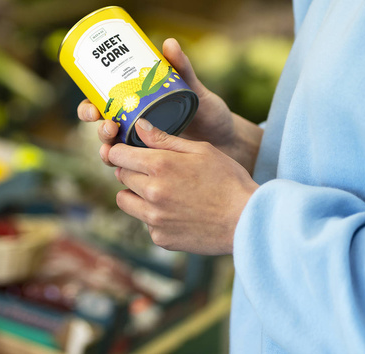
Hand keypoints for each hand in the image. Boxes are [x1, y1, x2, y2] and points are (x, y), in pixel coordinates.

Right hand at [78, 38, 262, 172]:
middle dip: (98, 129)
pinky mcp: (151, 164)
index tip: (94, 109)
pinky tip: (123, 171)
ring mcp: (141, 146)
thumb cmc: (208, 111)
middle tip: (109, 126)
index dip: (88, 108)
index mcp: (135, 104)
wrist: (227, 140)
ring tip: (113, 150)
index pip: (102, 104)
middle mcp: (132, 125)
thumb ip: (182, 68)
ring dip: (106, 150)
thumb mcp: (194, 89)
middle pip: (102, 127)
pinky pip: (130, 168)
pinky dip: (122, 169)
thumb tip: (169, 42)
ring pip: (112, 149)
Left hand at [106, 118, 258, 254]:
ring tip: (160, 191)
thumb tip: (138, 125)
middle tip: (153, 170)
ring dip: (135, 193)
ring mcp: (154, 219)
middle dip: (131, 169)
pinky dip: (153, 216)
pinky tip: (176, 211)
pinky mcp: (160, 238)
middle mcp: (151, 193)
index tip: (128, 151)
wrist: (247, 220)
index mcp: (159, 166)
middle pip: (120, 176)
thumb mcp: (200, 150)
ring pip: (125, 201)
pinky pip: (144, 222)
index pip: (117, 154)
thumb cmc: (227, 179)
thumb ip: (164, 138)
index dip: (121, 150)